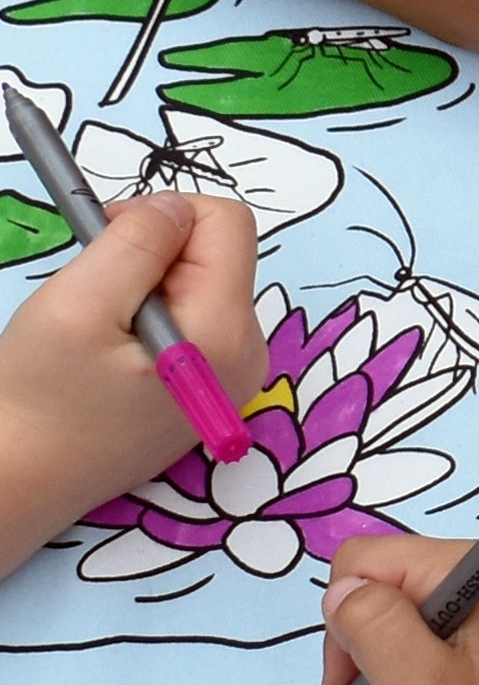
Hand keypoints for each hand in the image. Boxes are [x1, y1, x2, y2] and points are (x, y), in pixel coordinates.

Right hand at [0, 193, 263, 573]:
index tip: (107, 246)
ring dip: (142, 286)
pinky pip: (187, 319)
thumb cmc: (40, 398)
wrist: (24, 479)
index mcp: (227, 329)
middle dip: (150, 254)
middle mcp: (249, 351)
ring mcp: (233, 373)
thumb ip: (137, 244)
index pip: (227, 222)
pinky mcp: (207, 385)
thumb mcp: (79, 304)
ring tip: (97, 332)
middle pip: (214, 253)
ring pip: (196, 283)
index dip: (162, 215)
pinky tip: (109, 353)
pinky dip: (145, 316)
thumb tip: (176, 205)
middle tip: (92, 295)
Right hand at [317, 535, 478, 684]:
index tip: (347, 684)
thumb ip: (369, 621)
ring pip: (420, 606)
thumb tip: (345, 589)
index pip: (374, 559)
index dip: (345, 618)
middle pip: (398, 580)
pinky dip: (427, 659)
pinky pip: (453, 625)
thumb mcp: (413, 682)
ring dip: (396, 652)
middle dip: (370, 636)